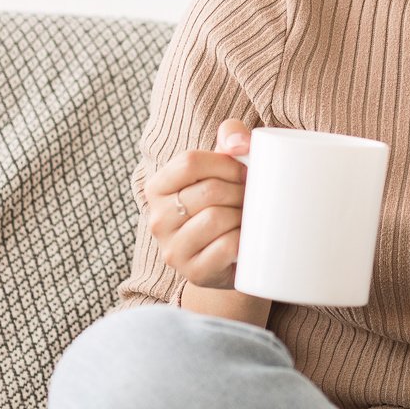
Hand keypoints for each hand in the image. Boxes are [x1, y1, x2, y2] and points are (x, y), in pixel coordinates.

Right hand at [145, 119, 253, 292]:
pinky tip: (246, 240)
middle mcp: (157, 219)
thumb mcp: (224, 165)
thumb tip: (239, 143)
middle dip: (241, 192)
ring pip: (217, 218)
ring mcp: (173, 249)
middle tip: (252, 198)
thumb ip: (231, 136)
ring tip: (248, 218)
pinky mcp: (193, 273)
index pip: (189, 162)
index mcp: (157, 187)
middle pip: (209, 191)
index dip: (226, 164)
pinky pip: (227, 246)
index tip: (245, 172)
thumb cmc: (227, 202)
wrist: (229, 257)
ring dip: (243, 216)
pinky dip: (245, 240)